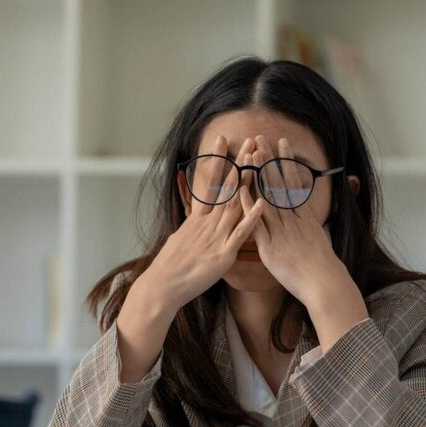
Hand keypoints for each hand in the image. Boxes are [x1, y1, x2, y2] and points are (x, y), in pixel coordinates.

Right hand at [142, 135, 263, 311]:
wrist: (163, 286)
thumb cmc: (170, 266)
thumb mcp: (180, 239)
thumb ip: (192, 227)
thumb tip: (193, 220)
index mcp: (197, 219)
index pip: (209, 182)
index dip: (217, 160)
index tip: (223, 140)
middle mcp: (207, 223)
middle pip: (226, 187)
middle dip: (239, 163)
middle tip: (249, 141)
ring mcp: (216, 237)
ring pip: (235, 204)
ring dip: (248, 182)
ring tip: (258, 161)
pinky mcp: (223, 254)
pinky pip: (240, 234)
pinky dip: (251, 218)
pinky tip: (262, 203)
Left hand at [238, 135, 367, 348]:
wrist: (323, 284)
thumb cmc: (323, 267)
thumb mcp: (321, 240)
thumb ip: (314, 226)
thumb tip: (313, 218)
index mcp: (305, 216)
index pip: (293, 183)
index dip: (285, 162)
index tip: (281, 144)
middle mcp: (293, 220)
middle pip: (278, 184)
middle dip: (269, 160)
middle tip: (261, 139)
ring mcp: (281, 231)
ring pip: (267, 197)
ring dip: (258, 175)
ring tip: (251, 154)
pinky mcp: (270, 246)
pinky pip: (257, 223)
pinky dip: (248, 206)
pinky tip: (240, 190)